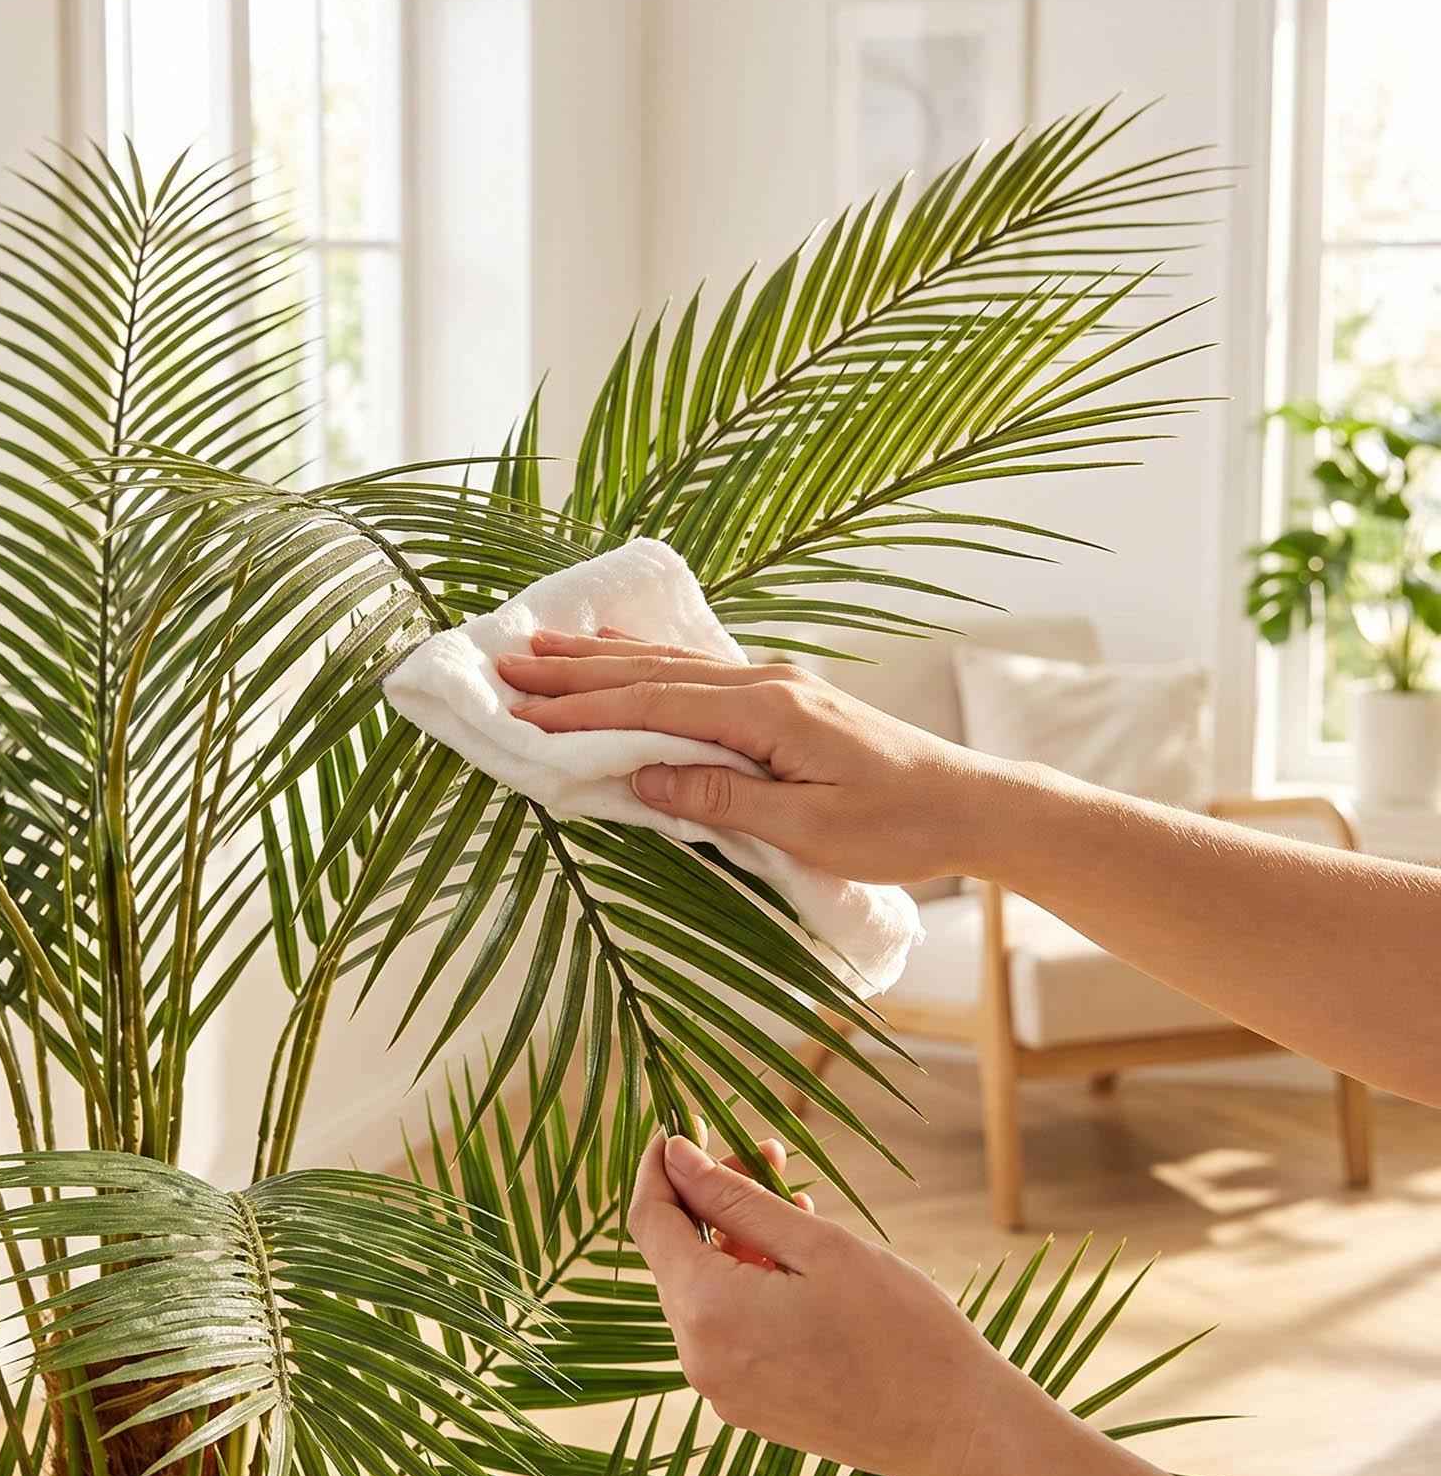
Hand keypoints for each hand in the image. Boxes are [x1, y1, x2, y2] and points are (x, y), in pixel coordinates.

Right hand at [496, 629, 1028, 883]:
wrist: (972, 802)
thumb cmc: (899, 827)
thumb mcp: (810, 829)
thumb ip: (724, 798)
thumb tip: (646, 778)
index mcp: (768, 713)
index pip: (653, 708)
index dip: (582, 711)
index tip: (520, 709)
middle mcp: (766, 683)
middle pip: (650, 674)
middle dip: (573, 672)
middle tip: (504, 665)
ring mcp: (776, 684)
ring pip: (669, 665)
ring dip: (600, 659)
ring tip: (539, 646)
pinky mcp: (784, 696)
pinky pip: (695, 670)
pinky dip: (645, 660)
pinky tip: (620, 652)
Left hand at [627, 1132, 1029, 1475]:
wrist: (958, 1432)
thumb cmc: (902, 1331)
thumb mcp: (817, 1245)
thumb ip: (735, 1198)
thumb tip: (674, 1156)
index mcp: (709, 1314)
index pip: (649, 1221)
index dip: (659, 1167)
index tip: (683, 1126)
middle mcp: (699, 1359)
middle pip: (676, 1254)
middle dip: (712, 1196)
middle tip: (769, 1154)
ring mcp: (722, 1390)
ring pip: (704, 1290)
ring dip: (736, 1240)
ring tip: (799, 1207)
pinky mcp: (749, 1406)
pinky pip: (727, 1328)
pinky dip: (749, 1284)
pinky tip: (800, 1264)